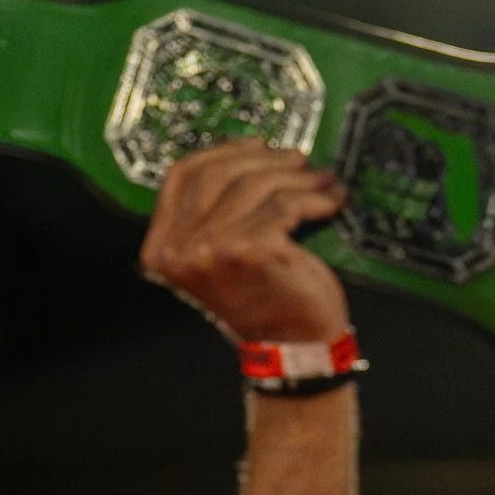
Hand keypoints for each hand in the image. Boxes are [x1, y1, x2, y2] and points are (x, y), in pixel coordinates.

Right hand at [140, 140, 347, 344]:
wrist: (292, 349)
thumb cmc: (266, 299)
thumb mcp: (222, 253)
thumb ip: (216, 213)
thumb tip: (250, 156)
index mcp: (163, 245)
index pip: (182, 176)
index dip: (223, 152)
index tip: (259, 145)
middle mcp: (179, 247)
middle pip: (219, 173)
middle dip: (266, 159)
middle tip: (300, 161)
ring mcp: (211, 248)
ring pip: (256, 186)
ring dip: (298, 177)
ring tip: (323, 179)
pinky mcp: (249, 250)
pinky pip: (285, 206)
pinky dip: (315, 198)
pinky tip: (332, 200)